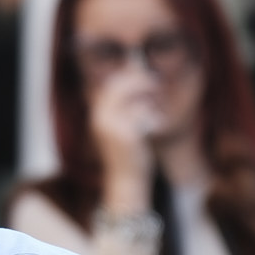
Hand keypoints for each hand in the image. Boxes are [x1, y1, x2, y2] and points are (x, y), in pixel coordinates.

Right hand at [89, 68, 163, 215]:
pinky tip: (157, 124)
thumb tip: (137, 84)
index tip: (144, 74)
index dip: (127, 76)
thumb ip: (124, 108)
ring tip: (157, 103)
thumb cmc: (127, 154)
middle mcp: (99, 118)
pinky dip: (152, 115)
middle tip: (156, 83)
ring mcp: (111, 125)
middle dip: (139, 80)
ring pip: (131, 96)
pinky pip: (141, 111)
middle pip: (119, 85)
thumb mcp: (121, 129)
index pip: (109, 85)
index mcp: (96, 116)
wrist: (126, 181)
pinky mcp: (126, 133)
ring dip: (147, 95)